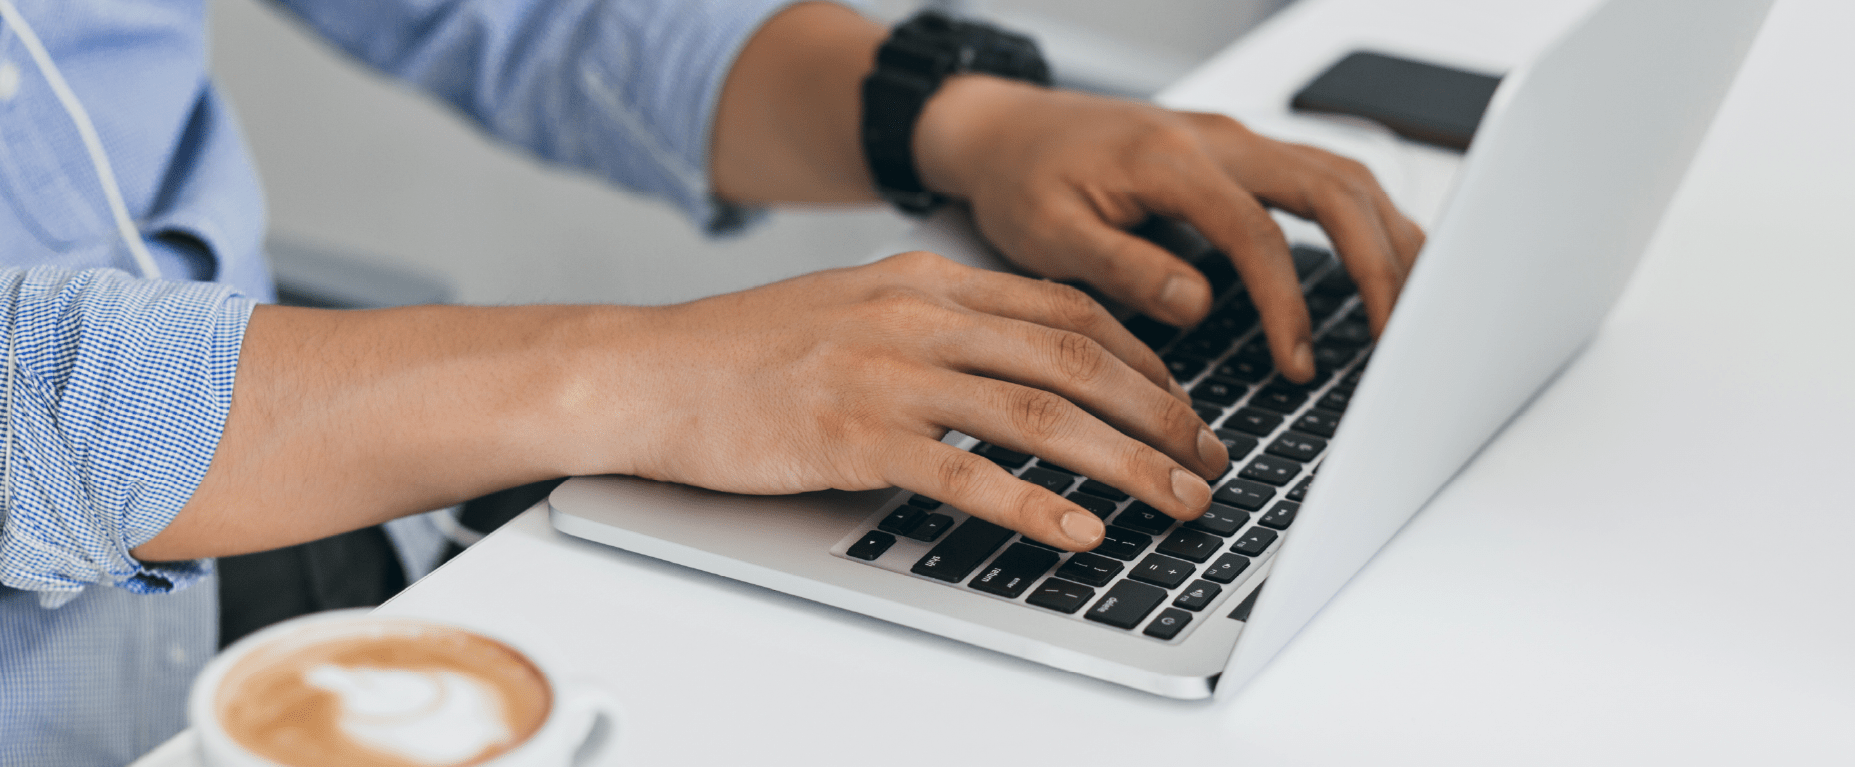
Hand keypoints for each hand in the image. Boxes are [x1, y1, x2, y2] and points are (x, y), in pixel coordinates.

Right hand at [604, 251, 1228, 550]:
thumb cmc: (743, 351)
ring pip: (1040, 413)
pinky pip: (967, 474)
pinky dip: (1035, 505)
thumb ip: (934, 322)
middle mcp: (918, 317)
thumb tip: (1013, 355)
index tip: (1180, 399)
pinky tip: (1081, 531)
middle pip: (1074, 358)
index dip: (1141, 358)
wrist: (647, 373)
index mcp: (924, 281)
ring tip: (1177, 498)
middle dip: (1159, 412)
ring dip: (1125, 460)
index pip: (1064, 308)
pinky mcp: (855, 438)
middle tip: (1206, 457)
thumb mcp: (853, 305)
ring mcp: (888, 374)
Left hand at [914, 76, 1425, 381]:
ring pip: (1342, 173)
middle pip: (1331, 186)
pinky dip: (1367, 218)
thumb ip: (1123, 267)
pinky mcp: (1241, 152)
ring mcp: (1235, 140)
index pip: (1256, 231)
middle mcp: (1216, 139)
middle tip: (1400, 336)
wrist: (1006, 129)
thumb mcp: (1048, 233)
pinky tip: (1386, 262)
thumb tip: (1197, 304)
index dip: (1288, 301)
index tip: (1299, 362)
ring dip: (1389, 235)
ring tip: (1416, 307)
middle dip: (1377, 262)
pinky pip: (1325, 175)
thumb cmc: (1022, 180)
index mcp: (1169, 161)